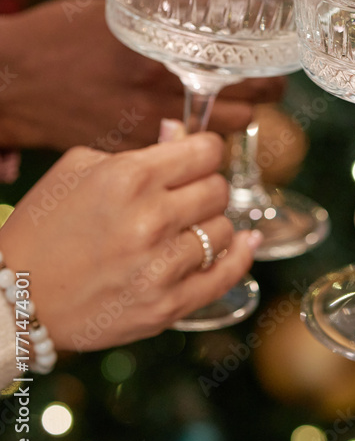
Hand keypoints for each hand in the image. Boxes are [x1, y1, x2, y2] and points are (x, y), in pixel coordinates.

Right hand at [0, 0, 284, 151]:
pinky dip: (189, 148)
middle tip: (257, 92)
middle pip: (239, 114)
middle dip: (252, 104)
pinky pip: (178, 158)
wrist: (5, 82)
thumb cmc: (55, 37)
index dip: (267, 80)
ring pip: (213, 143)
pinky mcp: (126, 155)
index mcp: (165, 57)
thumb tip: (210, 2)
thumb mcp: (113, 13)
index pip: (245, 78)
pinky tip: (185, 134)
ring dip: (223, 129)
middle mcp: (161, 98)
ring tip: (223, 113)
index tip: (276, 77)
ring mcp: (145, 132)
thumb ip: (162, 14)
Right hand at [0, 133, 261, 350]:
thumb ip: (138, 149)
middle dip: (205, 187)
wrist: (15, 299)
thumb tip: (180, 133)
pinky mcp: (167, 307)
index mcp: (129, 178)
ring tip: (185, 228)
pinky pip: (226, 275)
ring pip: (225, 230)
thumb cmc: (43, 228)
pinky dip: (240, 257)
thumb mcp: (79, 169)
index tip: (197, 159)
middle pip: (219, 189)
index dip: (204, 151)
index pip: (206, 151)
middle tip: (184, 196)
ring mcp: (161, 267)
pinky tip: (246, 243)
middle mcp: (150, 219)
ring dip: (210, 225)